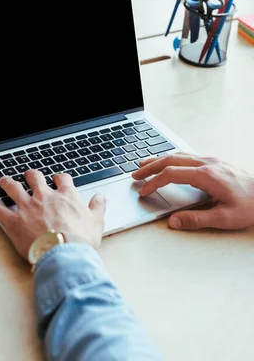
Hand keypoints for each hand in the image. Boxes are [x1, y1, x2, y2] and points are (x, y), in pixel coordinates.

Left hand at [0, 170, 106, 259]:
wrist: (65, 254)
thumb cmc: (80, 241)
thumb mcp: (96, 223)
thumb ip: (98, 208)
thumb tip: (101, 198)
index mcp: (65, 196)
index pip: (62, 179)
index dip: (59, 178)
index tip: (57, 179)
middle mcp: (45, 197)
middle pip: (35, 178)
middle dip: (30, 175)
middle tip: (28, 175)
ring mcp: (28, 207)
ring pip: (13, 188)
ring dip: (7, 183)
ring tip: (2, 180)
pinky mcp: (14, 221)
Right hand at [132, 153, 253, 230]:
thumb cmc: (250, 206)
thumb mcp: (224, 218)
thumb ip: (196, 220)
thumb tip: (173, 222)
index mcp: (206, 175)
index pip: (171, 174)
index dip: (154, 182)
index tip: (143, 190)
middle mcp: (207, 163)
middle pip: (170, 159)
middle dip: (150, 166)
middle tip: (135, 174)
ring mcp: (211, 160)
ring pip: (178, 154)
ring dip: (159, 159)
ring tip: (144, 163)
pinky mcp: (215, 162)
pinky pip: (187, 155)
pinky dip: (172, 158)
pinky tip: (169, 162)